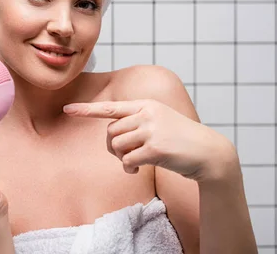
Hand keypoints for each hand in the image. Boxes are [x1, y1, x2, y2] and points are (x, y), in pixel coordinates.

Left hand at [63, 99, 236, 182]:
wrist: (209, 153)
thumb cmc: (181, 141)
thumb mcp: (160, 122)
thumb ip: (138, 123)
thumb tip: (113, 138)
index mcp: (146, 105)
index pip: (111, 108)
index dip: (87, 110)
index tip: (67, 109)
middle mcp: (147, 114)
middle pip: (110, 132)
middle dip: (113, 148)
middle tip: (125, 156)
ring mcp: (151, 129)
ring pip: (116, 145)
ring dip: (121, 158)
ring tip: (134, 163)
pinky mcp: (155, 147)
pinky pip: (127, 159)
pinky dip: (129, 168)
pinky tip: (137, 170)